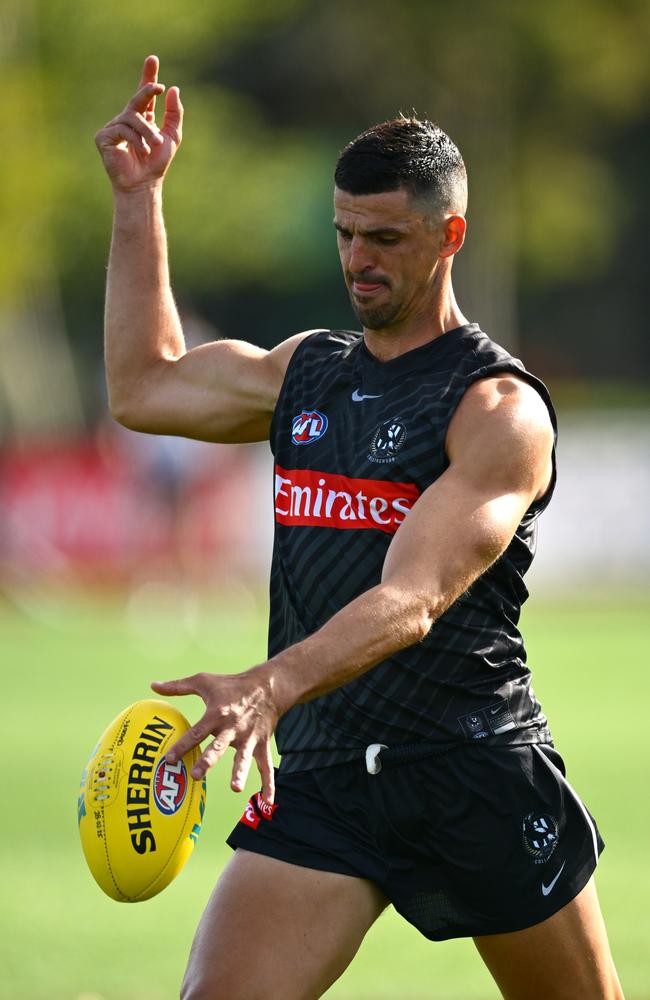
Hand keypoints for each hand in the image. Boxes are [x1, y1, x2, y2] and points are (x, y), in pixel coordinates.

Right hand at [95, 55, 182, 192]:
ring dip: (147, 131)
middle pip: (137, 99)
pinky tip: (140, 152)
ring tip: (155, 146)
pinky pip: (121, 129)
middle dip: (147, 92)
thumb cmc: (156, 164)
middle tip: (158, 87)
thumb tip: (173, 89)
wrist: (144, 184)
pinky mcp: (103, 137)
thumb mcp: (171, 137)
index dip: (148, 76)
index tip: (153, 58)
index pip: (145, 94)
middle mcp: (126, 120)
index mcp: (142, 118)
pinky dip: (135, 140)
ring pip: (131, 117)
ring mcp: (114, 127)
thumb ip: (173, 114)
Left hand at [151, 670, 278, 803]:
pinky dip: (268, 783)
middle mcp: (232, 727)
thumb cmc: (230, 684)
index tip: (168, 760)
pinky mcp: (261, 744)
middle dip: (208, 761)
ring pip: (244, 757)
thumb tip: (153, 686)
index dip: (181, 746)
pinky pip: (265, 766)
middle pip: (218, 746)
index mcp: (216, 713)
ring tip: (236, 788)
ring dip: (240, 772)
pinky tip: (268, 801)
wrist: (266, 687)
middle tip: (196, 775)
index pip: (196, 732)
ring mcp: (248, 737)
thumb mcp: (203, 681)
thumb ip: (177, 686)